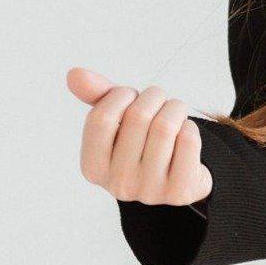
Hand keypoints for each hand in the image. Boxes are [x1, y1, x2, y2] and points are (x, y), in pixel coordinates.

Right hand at [66, 67, 212, 207]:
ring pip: (165, 125)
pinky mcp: (179, 190)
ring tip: (174, 113)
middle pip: (138, 116)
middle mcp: (118, 184)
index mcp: (93, 167)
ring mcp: (149, 190)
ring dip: (175, 108)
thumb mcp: (119, 120)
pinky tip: (184, 136)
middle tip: (158, 102)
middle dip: (154, 96)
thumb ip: (98, 97)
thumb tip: (74, 74)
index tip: (130, 96)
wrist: (178, 176)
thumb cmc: (143, 141)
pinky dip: (190, 126)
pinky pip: (188, 139)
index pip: (101, 118)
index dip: (120, 95)